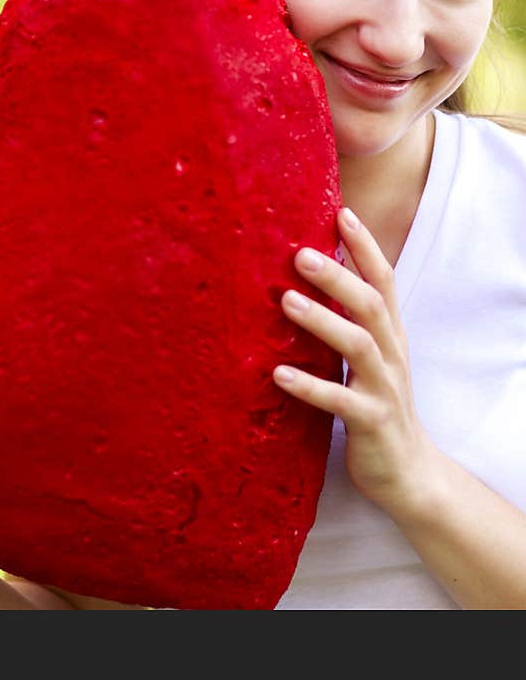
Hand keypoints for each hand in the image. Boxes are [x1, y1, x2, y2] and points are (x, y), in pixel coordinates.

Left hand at [273, 207, 438, 517]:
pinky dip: (309, 386)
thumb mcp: (366, 360)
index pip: (383, 281)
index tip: (341, 213)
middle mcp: (392, 355)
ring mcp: (384, 389)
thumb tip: (302, 284)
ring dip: (322, 321)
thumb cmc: (375, 406)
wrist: (408, 473)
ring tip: (286, 302)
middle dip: (338, 276)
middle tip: (299, 253)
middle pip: (371, 305)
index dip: (365, 247)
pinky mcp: (372, 423)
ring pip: (360, 346)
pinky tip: (277, 374)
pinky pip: (340, 401)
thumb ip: (345, 324)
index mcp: (390, 336)